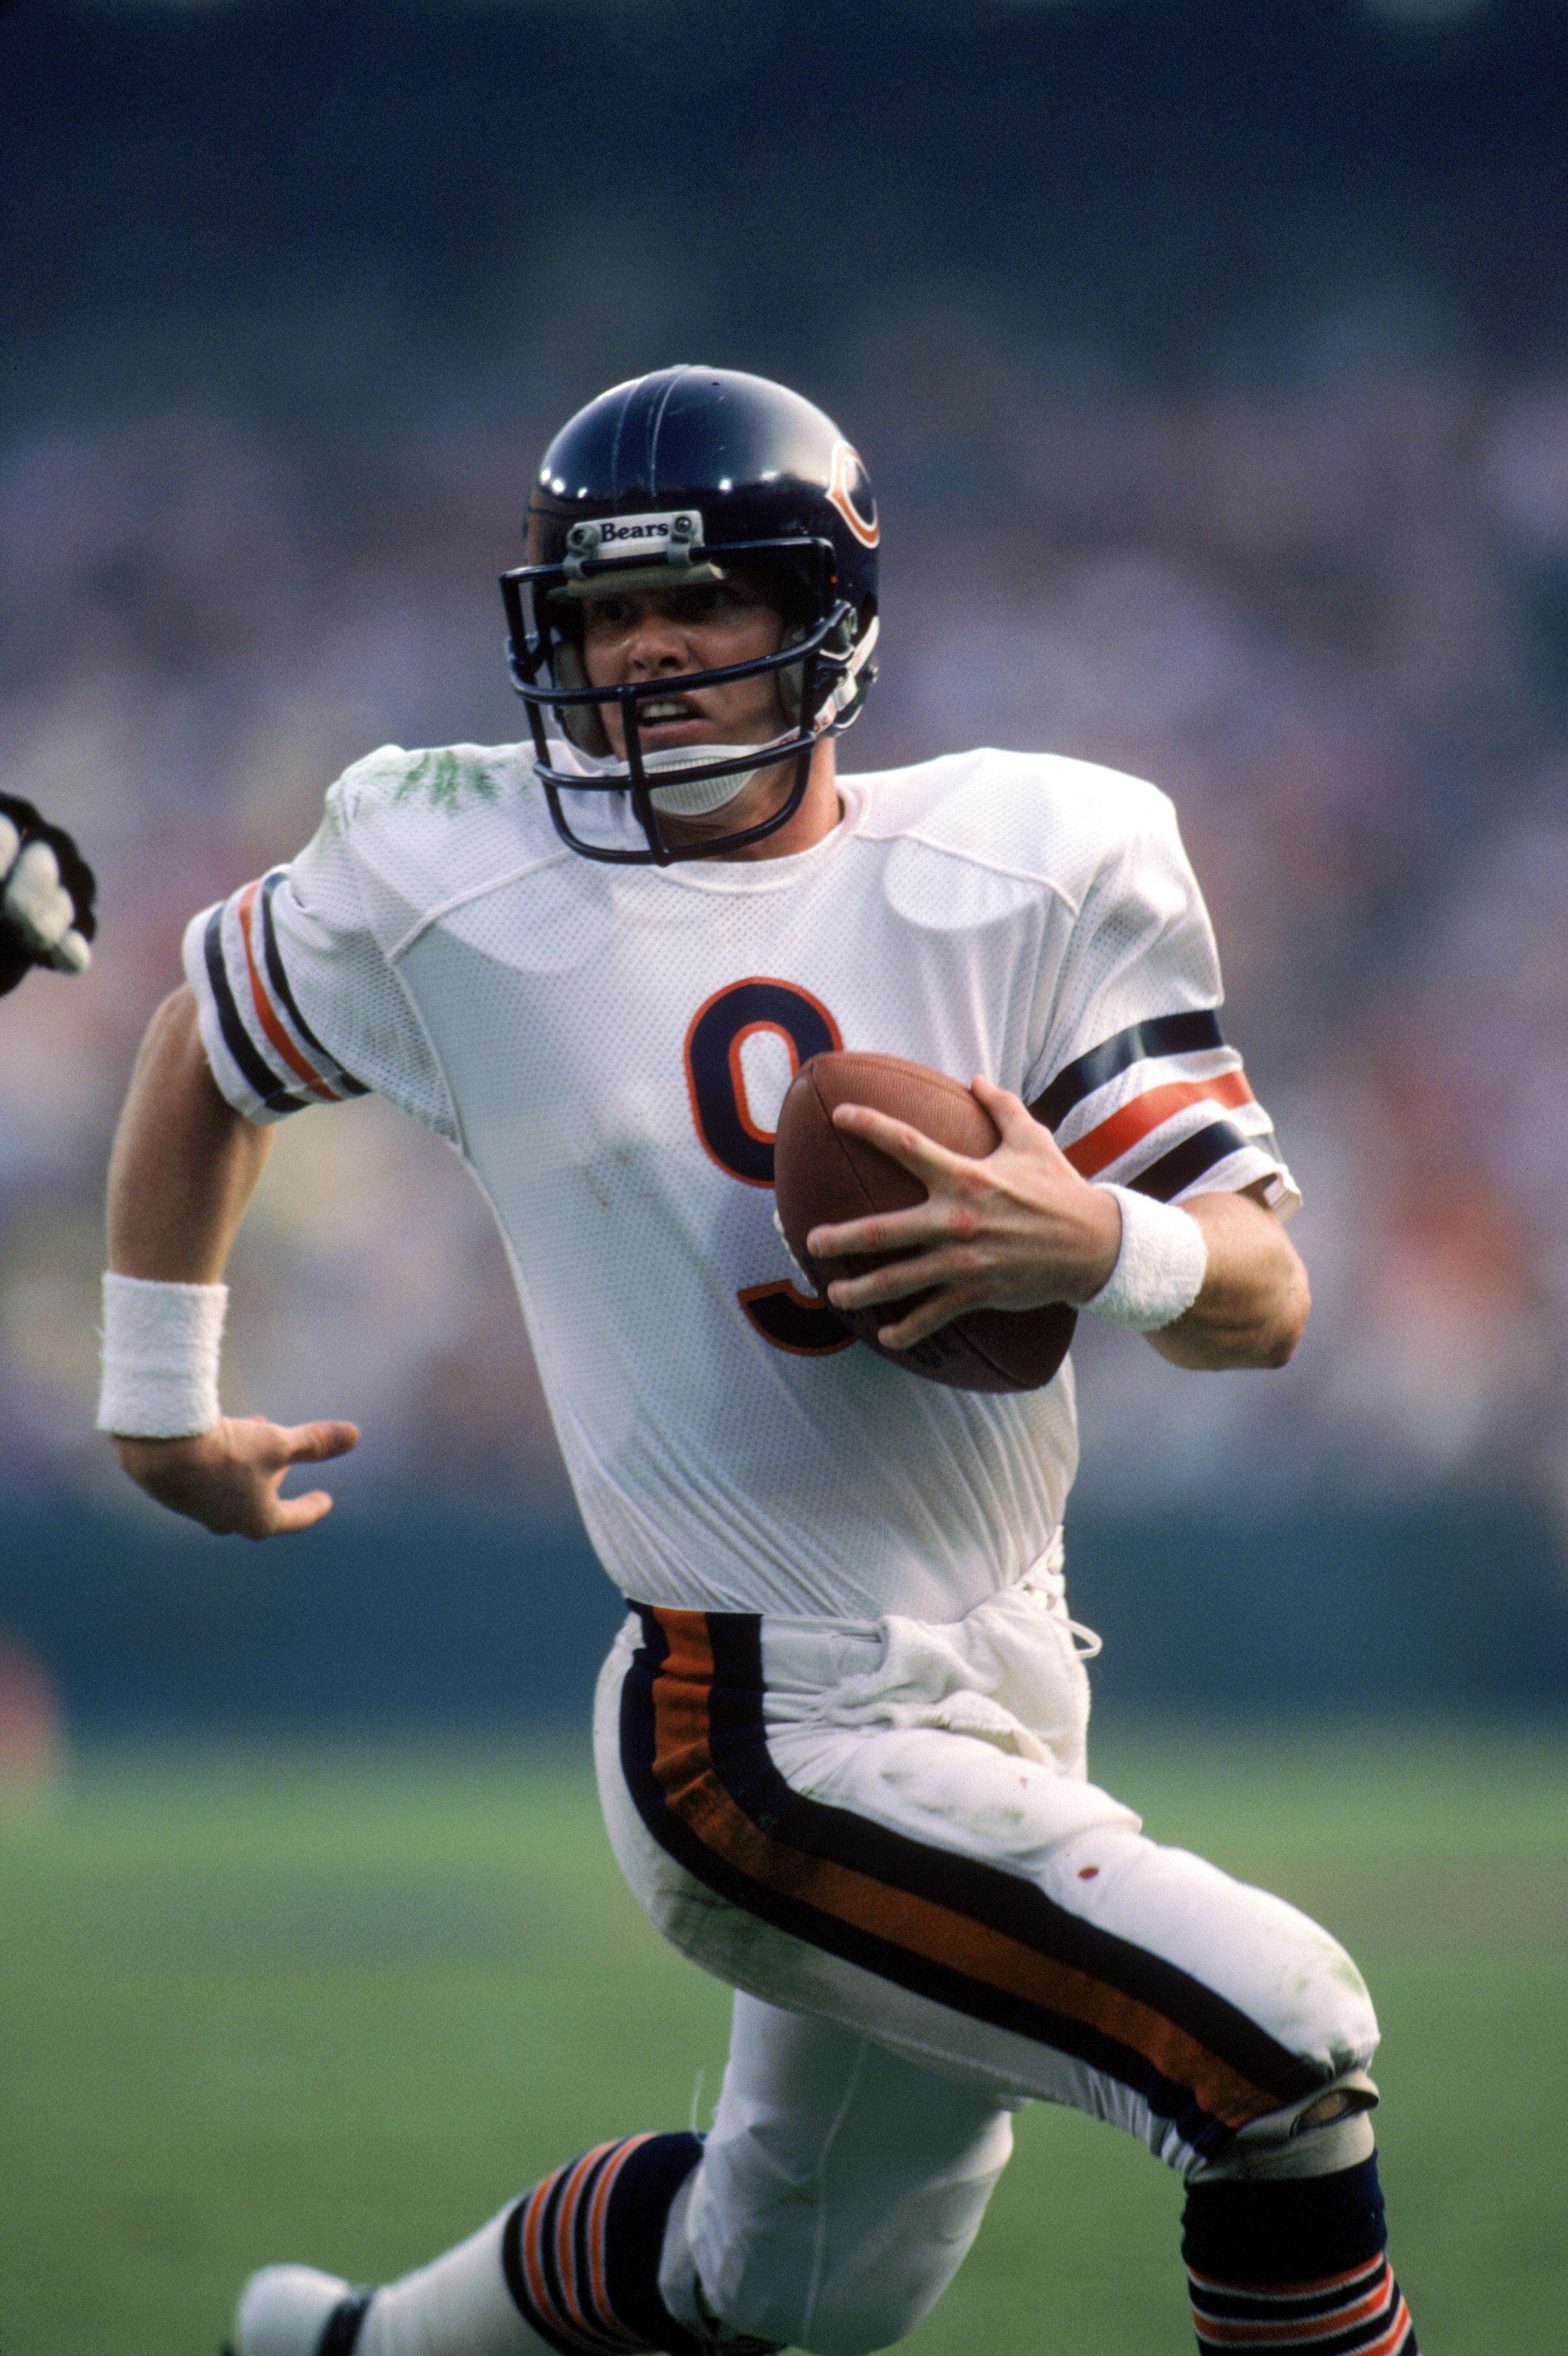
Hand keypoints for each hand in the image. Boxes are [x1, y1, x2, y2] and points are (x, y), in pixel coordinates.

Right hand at [112, 1413, 360, 1537]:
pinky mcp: (178, 1494)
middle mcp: (228, 1522)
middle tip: (287, 1453)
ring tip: (255, 1425)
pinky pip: (209, 1478)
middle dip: (277, 1475)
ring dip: (249, 1460)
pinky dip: (223, 1459)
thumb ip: (315, 1442)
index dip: (312, 1507)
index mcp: (259, 1520)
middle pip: (262, 1503)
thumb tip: (355, 1435)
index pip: (295, 1518)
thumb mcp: (278, 1443)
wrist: (162, 1451)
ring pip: (234, 1486)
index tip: (326, 1500)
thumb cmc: (228, 1451)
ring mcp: (200, 1510)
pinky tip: (219, 1437)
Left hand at [805, 1074, 1122, 1350]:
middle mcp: (956, 1218)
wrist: (1095, 1244)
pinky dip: (908, 1329)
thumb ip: (1001, 1106)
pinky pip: (934, 1315)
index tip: (838, 1115)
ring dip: (862, 1289)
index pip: (907, 1145)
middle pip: (885, 1229)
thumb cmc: (1059, 1188)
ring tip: (835, 1294)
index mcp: (965, 1175)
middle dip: (842, 1237)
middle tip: (812, 1241)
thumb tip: (975, 1078)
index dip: (870, 1126)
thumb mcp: (1032, 1139)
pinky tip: (885, 1336)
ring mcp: (964, 1260)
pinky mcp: (977, 1291)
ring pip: (900, 1280)